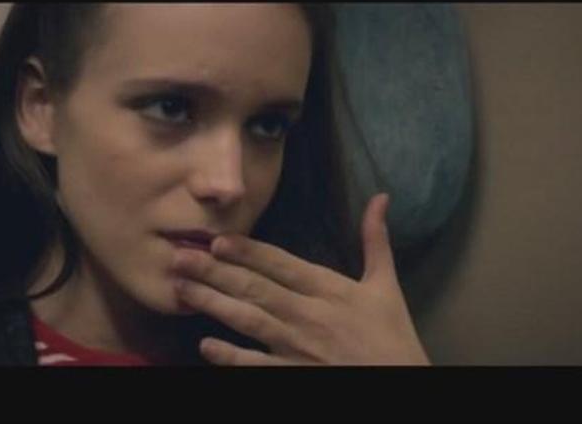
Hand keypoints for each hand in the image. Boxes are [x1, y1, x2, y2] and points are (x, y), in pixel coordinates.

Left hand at [170, 193, 430, 364]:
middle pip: (255, 289)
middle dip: (214, 272)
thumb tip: (381, 198)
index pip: (281, 265)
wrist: (403, 384)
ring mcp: (298, 348)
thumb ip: (376, 240)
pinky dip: (230, 357)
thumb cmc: (393, 336)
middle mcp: (309, 315)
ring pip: (248, 321)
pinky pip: (257, 366)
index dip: (248, 252)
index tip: (217, 240)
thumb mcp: (386, 285)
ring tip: (180, 290)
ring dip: (212, 304)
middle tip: (179, 258)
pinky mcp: (294, 375)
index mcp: (329, 289)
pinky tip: (205, 346)